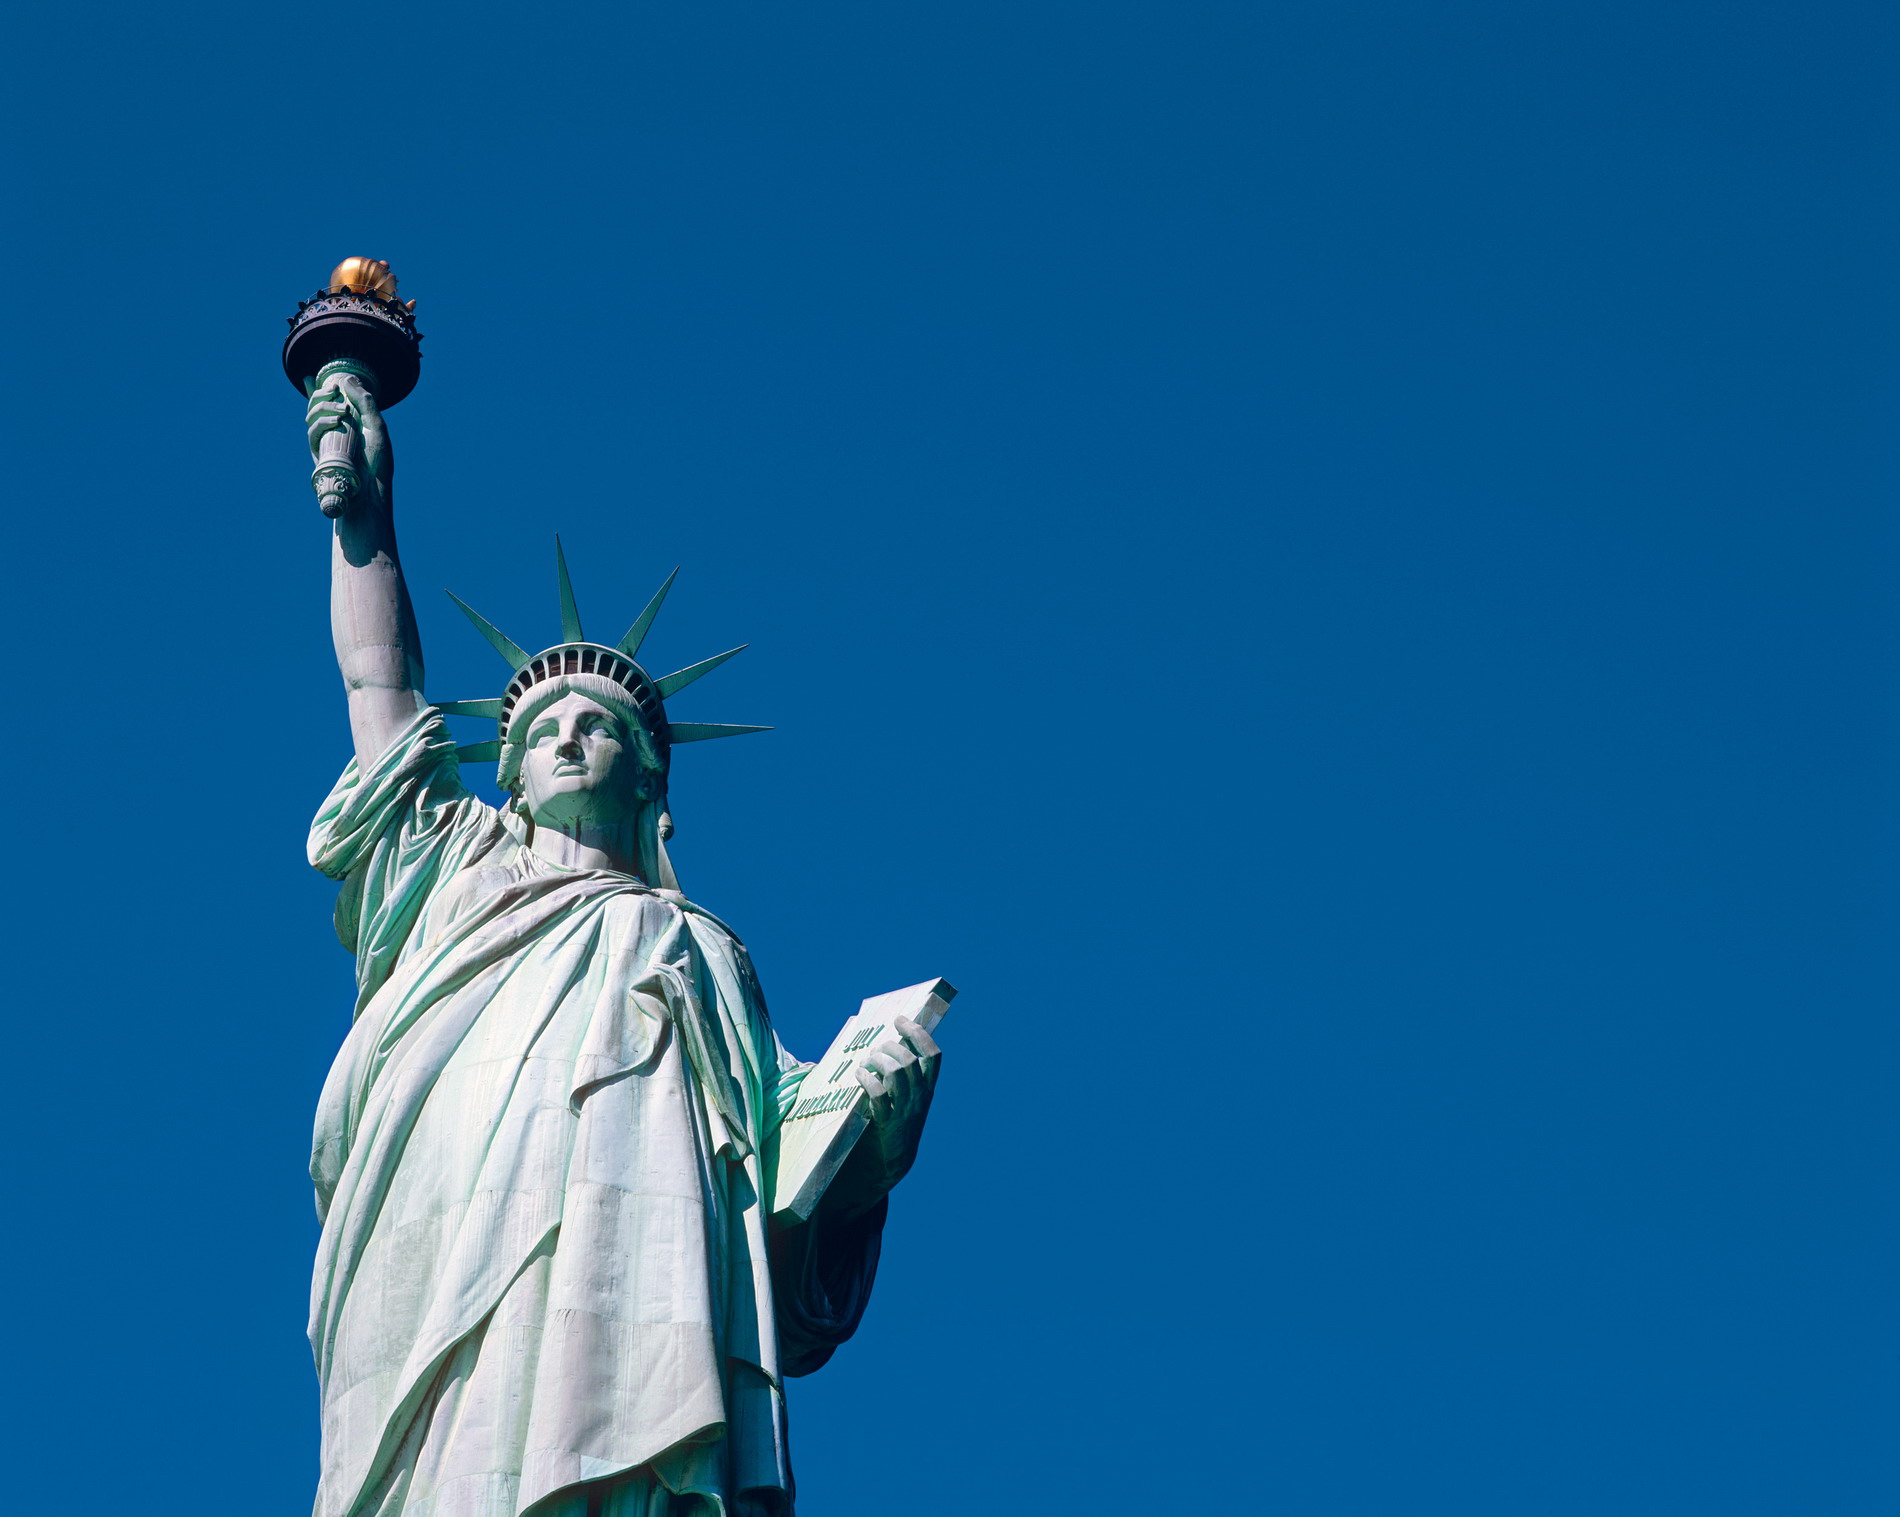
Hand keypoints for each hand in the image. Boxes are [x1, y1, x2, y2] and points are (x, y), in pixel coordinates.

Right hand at [304, 370, 391, 511]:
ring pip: (312, 415)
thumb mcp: (377, 428)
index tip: (310, 376)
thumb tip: (348, 379)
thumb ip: (365, 402)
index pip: (333, 401)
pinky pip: (312, 432)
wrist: (370, 493)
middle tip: (334, 388)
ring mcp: (326, 442)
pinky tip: (336, 421)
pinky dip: (321, 422)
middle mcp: (336, 431)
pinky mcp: (319, 453)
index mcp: (351, 424)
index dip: (319, 389)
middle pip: (318, 405)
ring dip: (324, 406)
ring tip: (343, 411)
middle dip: (322, 393)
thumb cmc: (377, 464)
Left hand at [849, 1014, 941, 1196]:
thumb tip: (890, 1045)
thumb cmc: (898, 1123)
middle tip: (876, 1049)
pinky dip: (867, 1079)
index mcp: (928, 1089)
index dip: (918, 1034)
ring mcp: (904, 1109)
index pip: (933, 1055)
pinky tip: (859, 1075)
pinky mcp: (887, 1121)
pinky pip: (878, 1094)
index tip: (901, 1020)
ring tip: (866, 1062)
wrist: (894, 1162)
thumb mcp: (910, 1099)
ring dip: (877, 1060)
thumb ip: (905, 1076)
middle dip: (889, 1047)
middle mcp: (920, 1097)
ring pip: (895, 1072)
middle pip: (909, 1060)